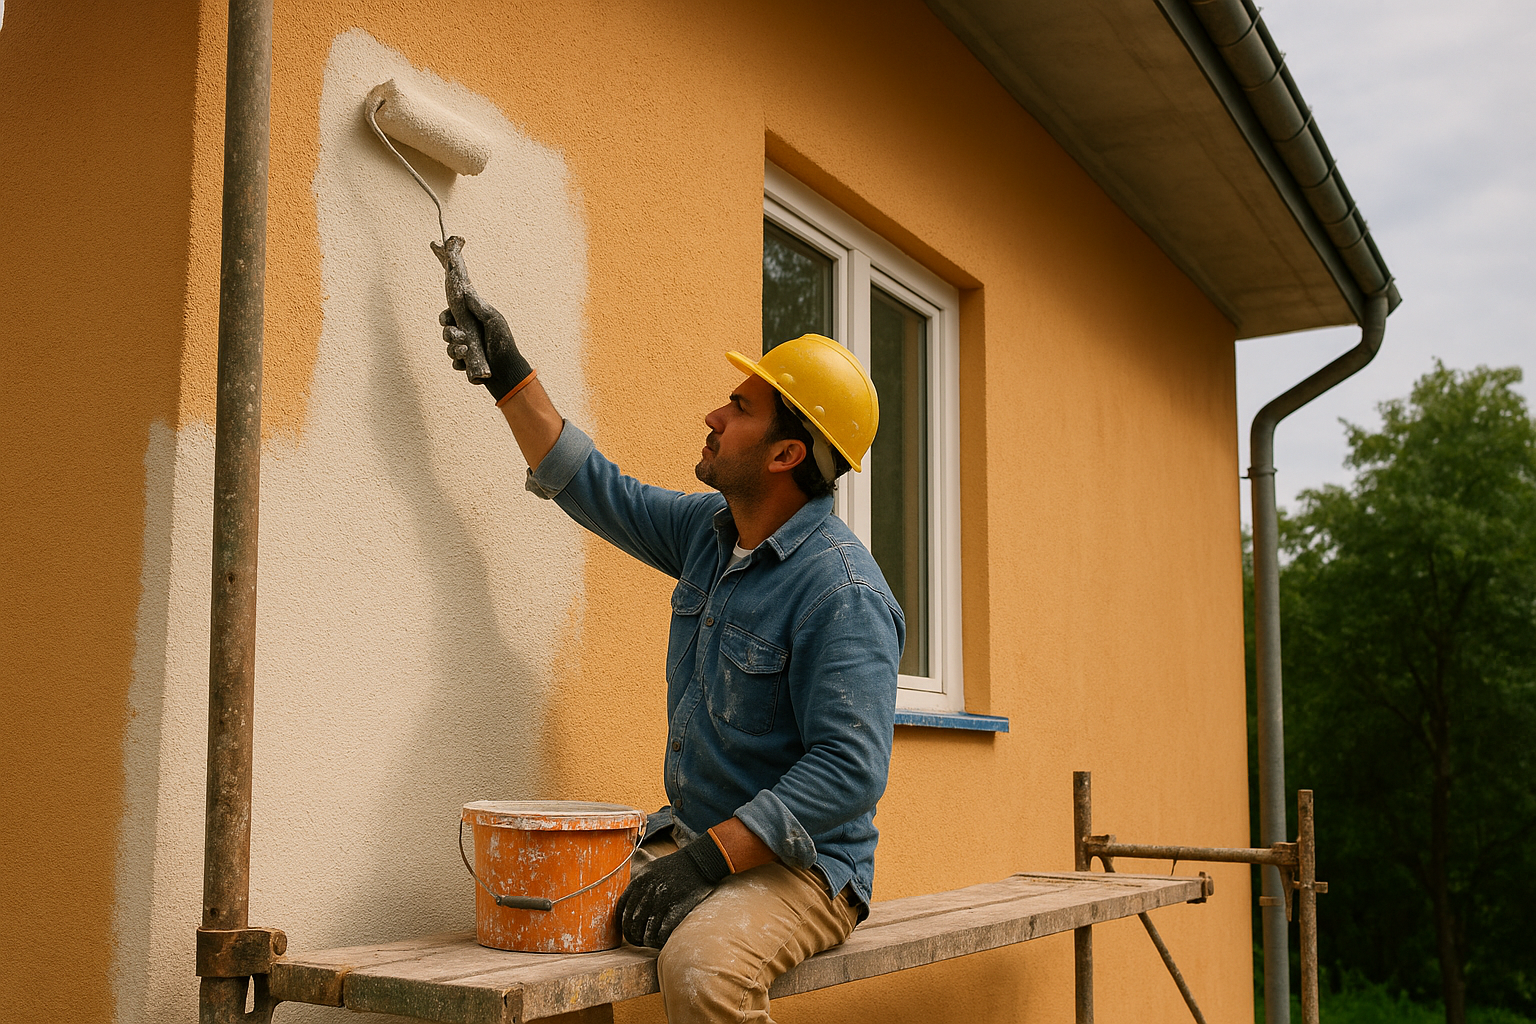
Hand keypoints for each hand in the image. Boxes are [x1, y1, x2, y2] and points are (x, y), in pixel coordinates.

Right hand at [440, 288, 532, 401]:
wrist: (508, 367)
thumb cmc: (503, 341)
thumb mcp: (493, 319)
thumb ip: (478, 305)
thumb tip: (466, 290)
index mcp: (472, 323)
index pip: (451, 317)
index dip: (445, 318)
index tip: (446, 320)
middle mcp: (467, 336)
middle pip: (447, 332)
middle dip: (449, 334)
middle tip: (460, 337)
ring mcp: (466, 351)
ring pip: (449, 348)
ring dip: (454, 349)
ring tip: (465, 350)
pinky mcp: (466, 365)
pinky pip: (455, 363)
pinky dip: (459, 363)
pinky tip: (466, 362)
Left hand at [616, 836, 731, 947]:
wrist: (699, 862)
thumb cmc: (675, 865)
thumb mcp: (650, 868)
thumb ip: (637, 882)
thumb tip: (628, 898)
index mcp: (639, 883)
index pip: (621, 910)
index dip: (622, 923)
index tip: (627, 929)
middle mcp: (647, 894)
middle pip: (631, 924)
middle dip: (632, 936)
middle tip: (638, 941)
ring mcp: (661, 903)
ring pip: (645, 933)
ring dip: (647, 941)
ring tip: (650, 942)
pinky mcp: (676, 910)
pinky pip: (661, 933)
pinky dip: (659, 940)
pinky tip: (662, 940)